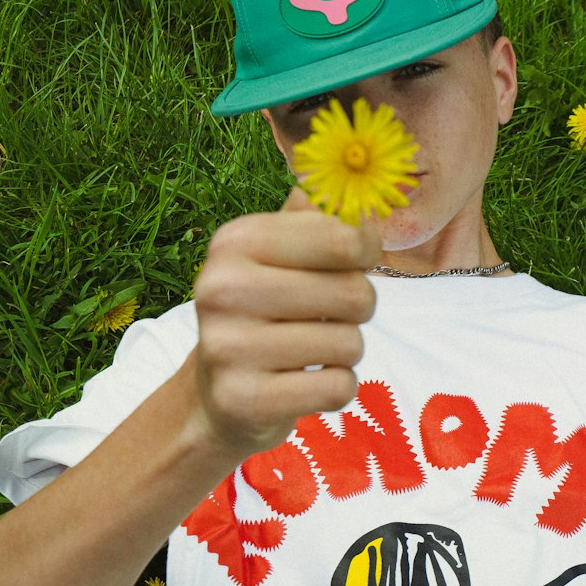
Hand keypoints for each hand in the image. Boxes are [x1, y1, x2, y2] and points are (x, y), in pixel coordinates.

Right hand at [190, 187, 381, 460]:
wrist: (219, 395)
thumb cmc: (266, 312)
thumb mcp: (278, 253)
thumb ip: (318, 215)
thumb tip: (360, 187)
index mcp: (236, 241)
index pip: (341, 236)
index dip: (366, 250)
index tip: (356, 260)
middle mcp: (224, 289)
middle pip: (353, 293)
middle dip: (357, 308)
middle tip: (328, 316)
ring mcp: (229, 347)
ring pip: (349, 344)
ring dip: (346, 351)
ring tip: (310, 351)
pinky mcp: (245, 399)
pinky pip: (337, 387)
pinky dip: (336, 388)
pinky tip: (305, 382)